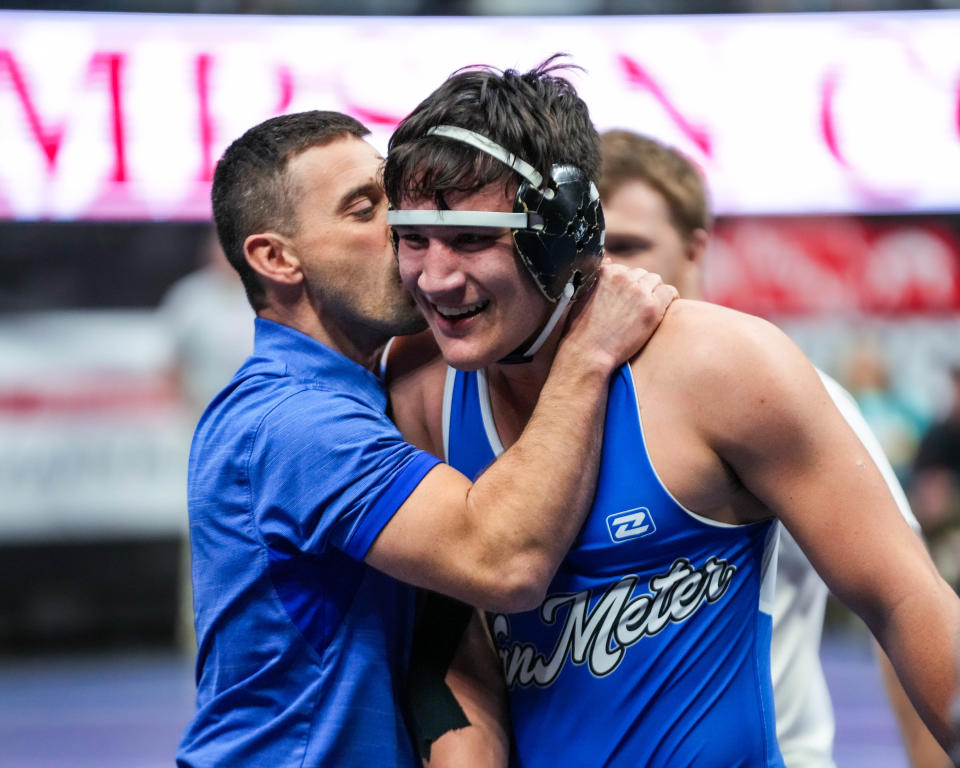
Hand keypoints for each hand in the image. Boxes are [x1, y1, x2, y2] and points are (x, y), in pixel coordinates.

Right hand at [561, 262, 676, 371]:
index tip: (628, 298)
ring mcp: (638, 291)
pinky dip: (669, 299)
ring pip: (656, 281)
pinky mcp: (652, 307)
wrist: (588, 352)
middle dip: (641, 287)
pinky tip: (664, 309)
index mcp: (606, 272)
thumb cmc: (582, 330)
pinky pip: (669, 293)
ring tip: (651, 309)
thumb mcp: (582, 295)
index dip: (628, 285)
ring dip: (654, 292)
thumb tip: (608, 260)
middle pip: (642, 274)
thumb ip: (598, 277)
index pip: (626, 270)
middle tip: (639, 306)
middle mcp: (623, 277)